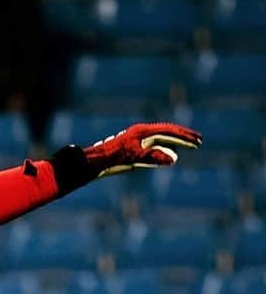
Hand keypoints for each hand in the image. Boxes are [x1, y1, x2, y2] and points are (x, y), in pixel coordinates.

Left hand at [83, 121, 201, 177]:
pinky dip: (164, 151)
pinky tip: (168, 156)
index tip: (197, 140)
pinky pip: (153, 148)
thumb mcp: (135, 158)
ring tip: (189, 147)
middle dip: (183, 138)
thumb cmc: (112, 159)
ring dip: (175, 143)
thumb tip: (174, 159)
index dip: (185, 136)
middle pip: (167, 134)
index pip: (169, 131)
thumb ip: (154, 157)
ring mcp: (136, 141)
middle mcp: (141, 134)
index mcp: (142, 132)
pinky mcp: (132, 150)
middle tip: (199, 142)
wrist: (94, 162)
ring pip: (160, 141)